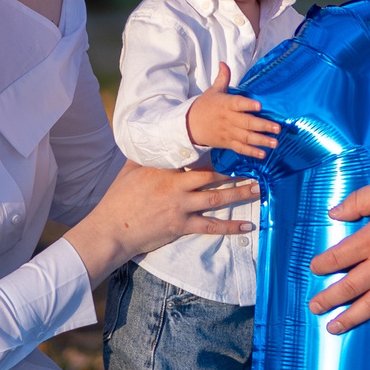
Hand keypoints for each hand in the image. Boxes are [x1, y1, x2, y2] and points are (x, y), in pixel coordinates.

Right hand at [65, 162, 259, 282]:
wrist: (112, 229)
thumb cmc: (118, 199)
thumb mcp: (129, 170)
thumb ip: (143, 156)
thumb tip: (147, 141)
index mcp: (165, 170)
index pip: (193, 157)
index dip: (214, 152)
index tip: (230, 144)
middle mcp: (176, 186)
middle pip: (212, 177)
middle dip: (234, 172)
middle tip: (254, 167)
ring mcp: (181, 207)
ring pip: (216, 199)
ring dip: (239, 194)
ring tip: (258, 188)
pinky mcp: (182, 226)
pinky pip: (211, 226)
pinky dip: (231, 227)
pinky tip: (248, 226)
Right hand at [185, 64, 280, 155]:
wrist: (189, 125)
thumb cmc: (205, 106)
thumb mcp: (213, 91)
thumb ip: (222, 78)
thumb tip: (223, 63)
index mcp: (225, 104)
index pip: (238, 103)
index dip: (248, 105)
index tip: (260, 106)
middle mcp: (228, 119)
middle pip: (246, 123)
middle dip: (263, 126)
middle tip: (278, 128)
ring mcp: (228, 132)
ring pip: (246, 137)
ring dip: (261, 141)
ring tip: (275, 142)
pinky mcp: (227, 143)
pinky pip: (240, 148)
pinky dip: (251, 152)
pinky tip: (263, 154)